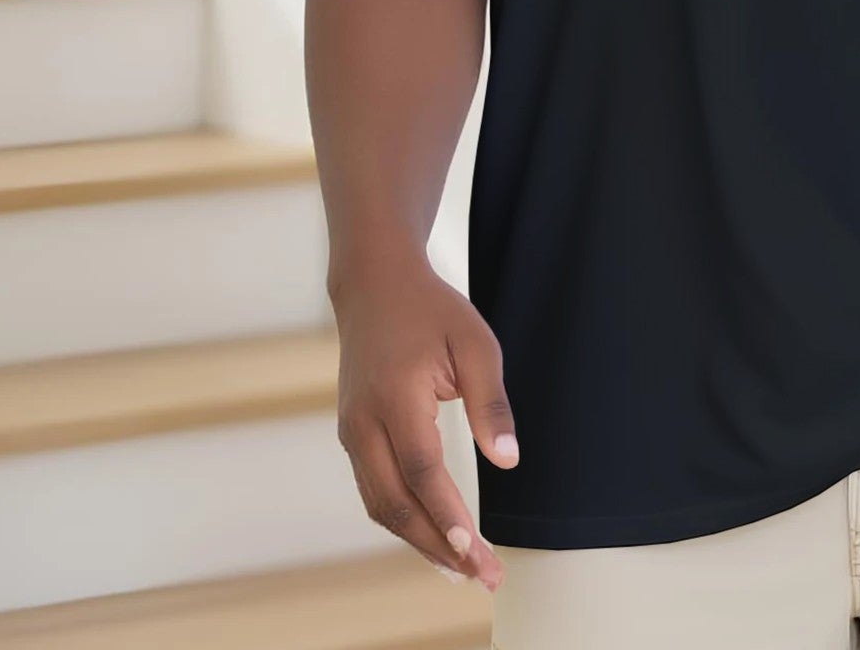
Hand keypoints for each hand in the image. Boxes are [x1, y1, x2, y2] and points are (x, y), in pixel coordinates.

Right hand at [329, 249, 518, 590]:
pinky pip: (375, 491)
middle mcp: (363, 423)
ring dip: (420, 542)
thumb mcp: (475, 343)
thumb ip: (490, 403)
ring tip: (463, 570)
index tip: (474, 551)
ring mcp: (352, 432)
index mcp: (395, 397)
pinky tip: (433, 536)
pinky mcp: (352, 436)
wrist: (374, 285)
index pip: (422, 471)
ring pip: (381, 505)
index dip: (447, 515)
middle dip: (438, 546)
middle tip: (482, 575)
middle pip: (397, 503)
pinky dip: (403, 520)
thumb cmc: (432, 311)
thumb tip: (507, 460)